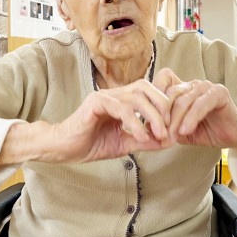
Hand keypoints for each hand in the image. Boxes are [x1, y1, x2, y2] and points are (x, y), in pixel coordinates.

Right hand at [57, 79, 173, 161]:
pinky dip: (134, 122)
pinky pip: (121, 108)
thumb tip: (168, 141)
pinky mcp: (95, 102)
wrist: (64, 149)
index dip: (163, 106)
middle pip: (146, 87)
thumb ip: (144, 140)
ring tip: (158, 134)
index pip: (149, 92)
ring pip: (136, 96)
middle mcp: (115, 94)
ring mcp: (105, 96)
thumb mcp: (124, 144)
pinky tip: (140, 137)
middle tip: (168, 128)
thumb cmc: (90, 144)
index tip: (171, 128)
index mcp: (122, 100)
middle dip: (161, 106)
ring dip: (151, 116)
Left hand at [153, 68, 236, 148]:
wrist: (234, 135)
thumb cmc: (208, 130)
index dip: (153, 97)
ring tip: (170, 137)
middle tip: (158, 135)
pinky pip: (201, 104)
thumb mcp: (181, 131)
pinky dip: (191, 118)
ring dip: (175, 120)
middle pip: (170, 94)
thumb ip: (166, 128)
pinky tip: (186, 131)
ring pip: (184, 100)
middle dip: (162, 117)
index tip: (146, 120)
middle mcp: (192, 85)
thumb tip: (145, 132)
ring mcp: (206, 87)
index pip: (162, 80)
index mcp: (182, 89)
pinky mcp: (219, 93)